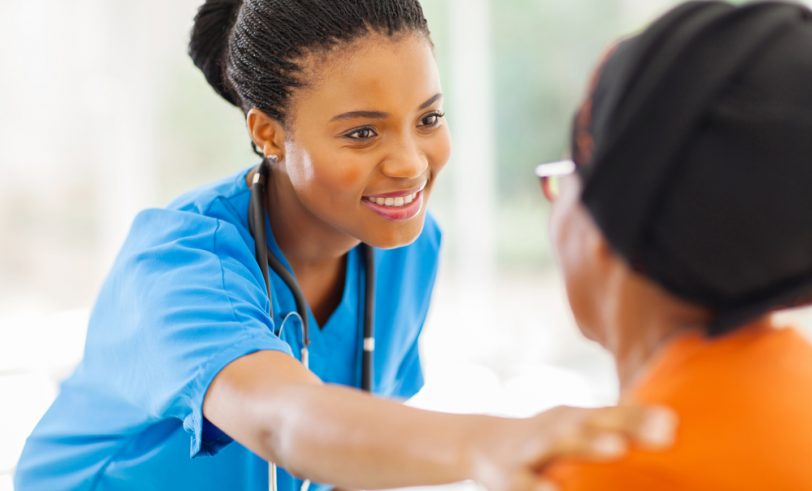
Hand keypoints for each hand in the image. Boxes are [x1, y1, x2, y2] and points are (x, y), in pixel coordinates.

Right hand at [465, 404, 676, 490]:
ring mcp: (531, 450)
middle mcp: (555, 429)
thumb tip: (670, 426)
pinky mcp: (508, 476)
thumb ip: (615, 427)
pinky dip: (537, 487)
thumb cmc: (545, 440)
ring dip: (587, 444)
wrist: (479, 443)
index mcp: (574, 418)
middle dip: (625, 424)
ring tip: (617, 448)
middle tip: (663, 431)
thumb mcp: (574, 428)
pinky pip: (524, 482)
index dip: (642, 416)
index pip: (612, 414)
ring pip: (560, 443)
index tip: (674, 421)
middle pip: (593, 422)